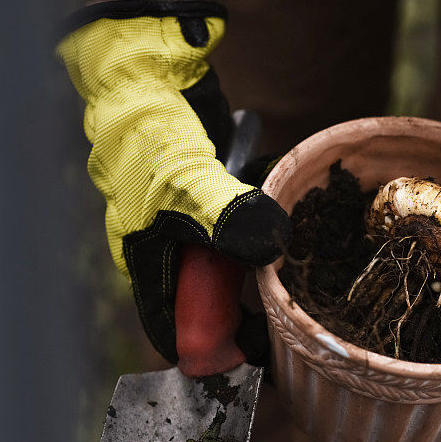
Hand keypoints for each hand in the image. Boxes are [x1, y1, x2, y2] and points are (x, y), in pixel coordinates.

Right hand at [57, 0, 290, 364]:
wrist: (151, 80)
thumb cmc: (151, 136)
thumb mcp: (187, 182)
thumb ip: (228, 218)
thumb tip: (272, 251)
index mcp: (147, 259)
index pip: (174, 324)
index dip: (209, 348)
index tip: (252, 362)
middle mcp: (168, 248)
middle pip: (205, 300)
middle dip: (240, 318)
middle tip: (284, 328)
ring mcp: (190, 223)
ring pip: (225, 266)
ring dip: (254, 280)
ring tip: (293, 296)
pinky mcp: (212, 200)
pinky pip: (238, 233)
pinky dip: (259, 243)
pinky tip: (288, 250)